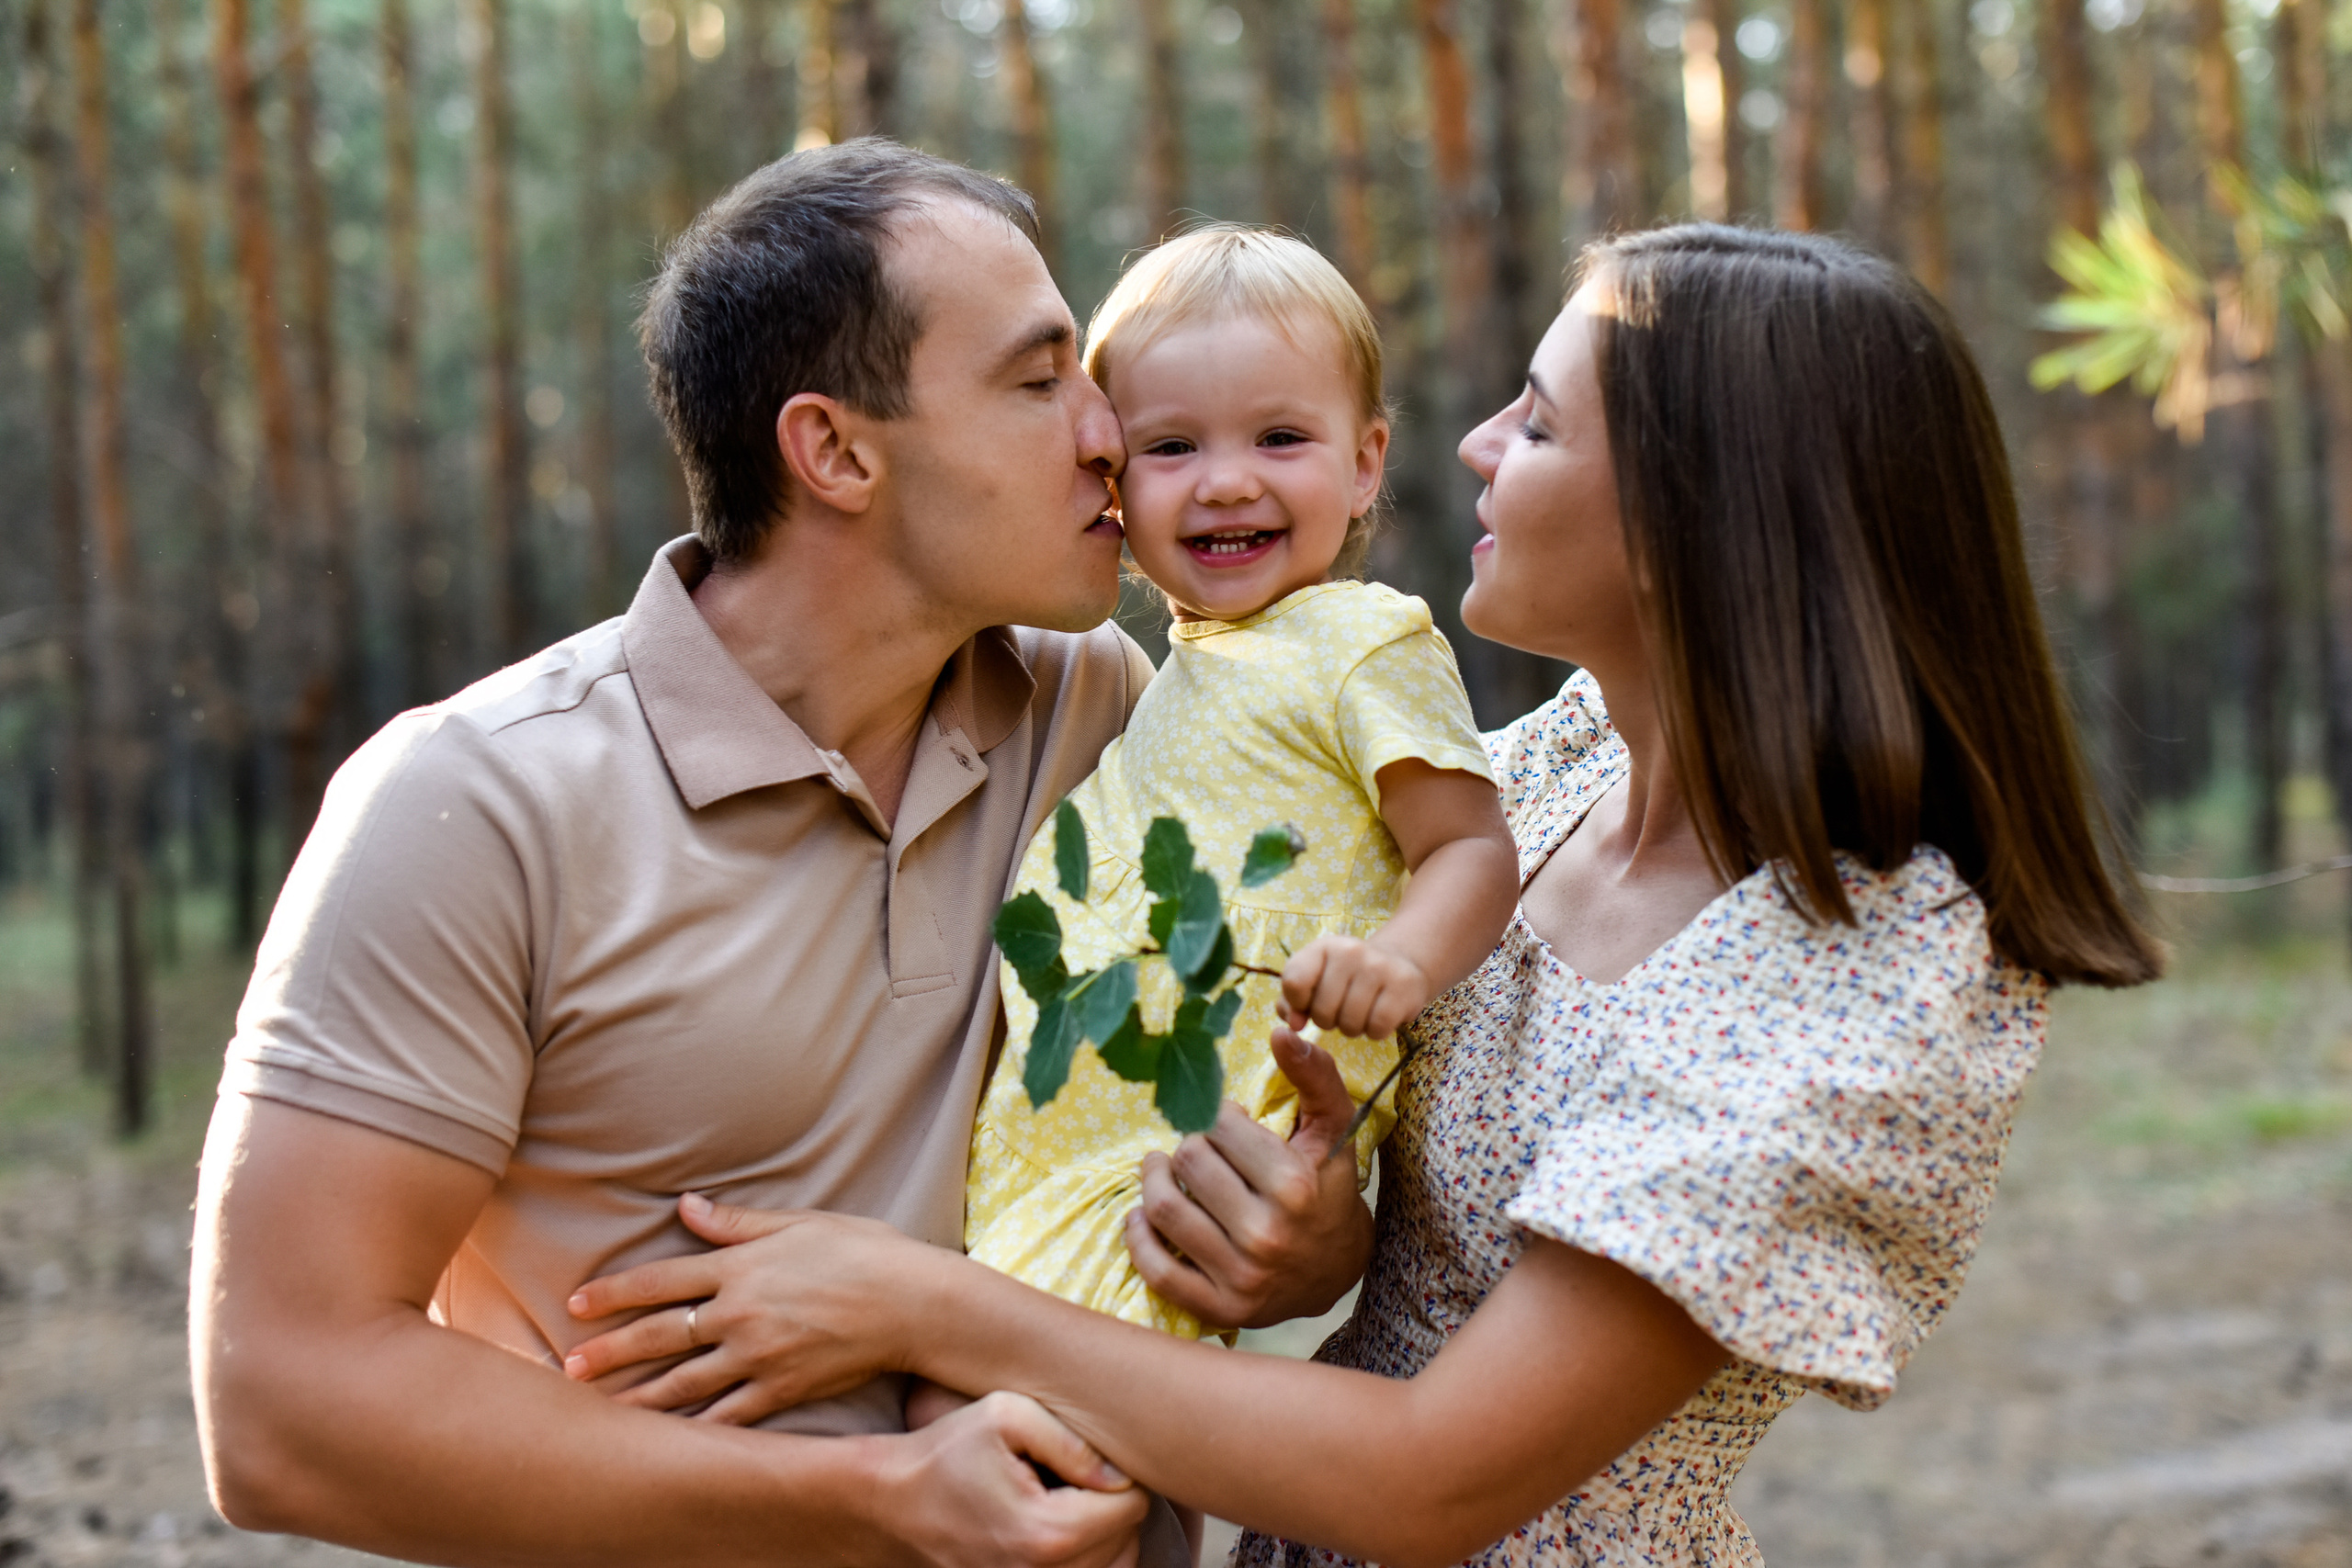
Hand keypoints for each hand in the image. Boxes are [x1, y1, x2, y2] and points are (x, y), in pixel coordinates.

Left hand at [564, 1200, 930, 1424]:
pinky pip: (728, 1416)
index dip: (614, 1292)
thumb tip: (686, 1207)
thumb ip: (737, 1222)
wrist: (914, 1304)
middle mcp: (741, 1314)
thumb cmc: (864, 1252)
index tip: (576, 1304)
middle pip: (660, 1334)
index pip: (660, 1279)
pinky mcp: (781, 1391)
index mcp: (741, 1267)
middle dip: (610, 1351)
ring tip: (601, 1410)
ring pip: (683, 1382)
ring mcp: (759, 1357)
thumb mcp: (800, 1222)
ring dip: (638, 1396)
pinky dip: (694, 1430)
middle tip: (566, 1367)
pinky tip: (667, 1441)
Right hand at [871, 1390, 1148, 1567]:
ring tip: (1069, 1501)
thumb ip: (1070, 1440)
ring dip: (1104, 1535)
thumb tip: (1119, 1473)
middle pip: (1127, 1542)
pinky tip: (1061, 1527)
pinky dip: (1087, 1557)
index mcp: (1048, 1531)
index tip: (1084, 1456)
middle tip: (1075, 1475)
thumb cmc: (945, 1451)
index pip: (1132, 1506)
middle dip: (1112, 1505)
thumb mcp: (1005, 1415)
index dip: (1119, 1473)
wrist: (889, 1501)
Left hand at [1124, 1026, 1373, 1330]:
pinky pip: (1157, 1270)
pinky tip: (1140, 1216)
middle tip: (1194, 1147)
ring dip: (1150, 1180)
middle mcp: (1266, 1235)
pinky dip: (1138, 1237)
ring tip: (1158, 1169)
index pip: (1218, 1126)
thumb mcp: (1333, 1130)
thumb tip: (1280, 1030)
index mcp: (1293, 1187)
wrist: (1336, 1272)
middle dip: (1186, 1146)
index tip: (1224, 1122)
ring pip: (1163, 1209)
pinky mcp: (1219, 1309)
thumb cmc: (1327, 1189)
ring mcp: (1241, 1276)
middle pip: (1186, 1162)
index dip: (1214, 1115)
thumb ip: (1314, 1076)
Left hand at [1280, 934, 1430, 1039]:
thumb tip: (1295, 1024)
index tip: (1309, 1002)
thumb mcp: (1315, 981)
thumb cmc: (1346, 979)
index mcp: (1322, 947)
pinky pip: (1377, 1028)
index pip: (1294, 982)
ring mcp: (1378, 966)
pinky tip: (1379, 1017)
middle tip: (1341, 1009)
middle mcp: (1350, 951)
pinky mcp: (1403, 985)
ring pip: (1350, 1023)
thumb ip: (1291, 1004)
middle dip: (1328, 1021)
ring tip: (1360, 1012)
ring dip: (1353, 1028)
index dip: (1298, 1003)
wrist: (1399, 963)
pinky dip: (1375, 1032)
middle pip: (1322, 1011)